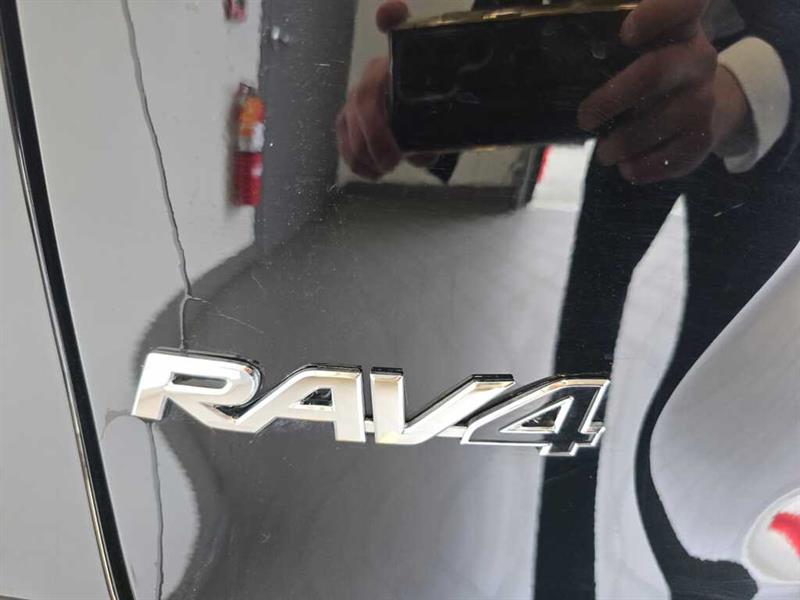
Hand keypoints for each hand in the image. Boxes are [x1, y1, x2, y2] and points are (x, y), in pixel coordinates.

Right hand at [336, 1, 420, 179]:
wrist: (424, 123)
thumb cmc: (434, 114)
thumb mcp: (447, 118)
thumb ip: (436, 132)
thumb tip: (421, 152)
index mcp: (400, 63)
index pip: (393, 26)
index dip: (390, 17)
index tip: (389, 13)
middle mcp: (374, 73)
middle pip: (364, 99)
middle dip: (375, 134)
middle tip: (393, 161)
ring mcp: (358, 96)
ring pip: (349, 120)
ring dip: (363, 150)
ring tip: (384, 170)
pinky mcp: (348, 119)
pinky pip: (343, 135)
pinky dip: (354, 159)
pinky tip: (371, 173)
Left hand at [579, 0, 718, 183]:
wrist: (708, 104)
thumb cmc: (656, 69)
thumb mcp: (642, 47)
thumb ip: (611, 43)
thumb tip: (555, 50)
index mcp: (681, 27)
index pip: (687, 3)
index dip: (658, 14)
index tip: (626, 33)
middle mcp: (698, 58)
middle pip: (654, 73)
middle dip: (611, 99)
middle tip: (584, 119)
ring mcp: (704, 98)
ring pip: (661, 122)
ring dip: (623, 142)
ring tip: (603, 152)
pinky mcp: (703, 135)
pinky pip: (673, 156)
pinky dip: (644, 166)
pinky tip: (627, 168)